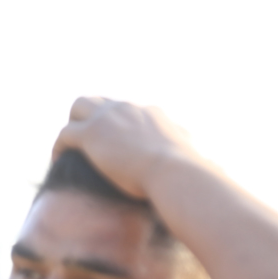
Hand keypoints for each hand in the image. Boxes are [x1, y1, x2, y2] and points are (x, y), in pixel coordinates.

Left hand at [51, 97, 197, 199]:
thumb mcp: (200, 165)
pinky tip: (58, 161)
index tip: (113, 143)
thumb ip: (204, 165)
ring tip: (66, 149)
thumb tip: (219, 174)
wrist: (176, 174)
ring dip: (72, 125)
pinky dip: (59, 146)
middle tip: (85, 142)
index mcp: (153, 114)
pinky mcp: (91, 134)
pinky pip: (65, 133)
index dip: (117, 124)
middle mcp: (130, 109)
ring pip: (78, 106)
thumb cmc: (190, 177)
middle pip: (101, 100)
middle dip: (90, 116)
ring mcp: (109, 118)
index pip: (129, 110)